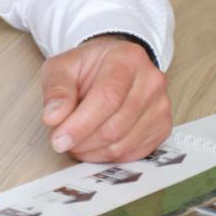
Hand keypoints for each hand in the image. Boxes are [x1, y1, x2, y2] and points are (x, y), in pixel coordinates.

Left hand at [40, 36, 171, 161]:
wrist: (112, 65)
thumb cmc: (88, 66)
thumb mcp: (62, 66)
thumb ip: (56, 89)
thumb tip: (53, 117)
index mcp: (128, 58)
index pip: (107, 98)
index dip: (81, 123)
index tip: (59, 139)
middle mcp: (151, 81)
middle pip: (116, 125)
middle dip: (83, 140)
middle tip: (60, 141)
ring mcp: (160, 106)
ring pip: (124, 144)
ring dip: (92, 152)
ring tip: (74, 142)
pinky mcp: (162, 128)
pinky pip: (134, 153)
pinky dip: (107, 156)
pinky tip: (92, 146)